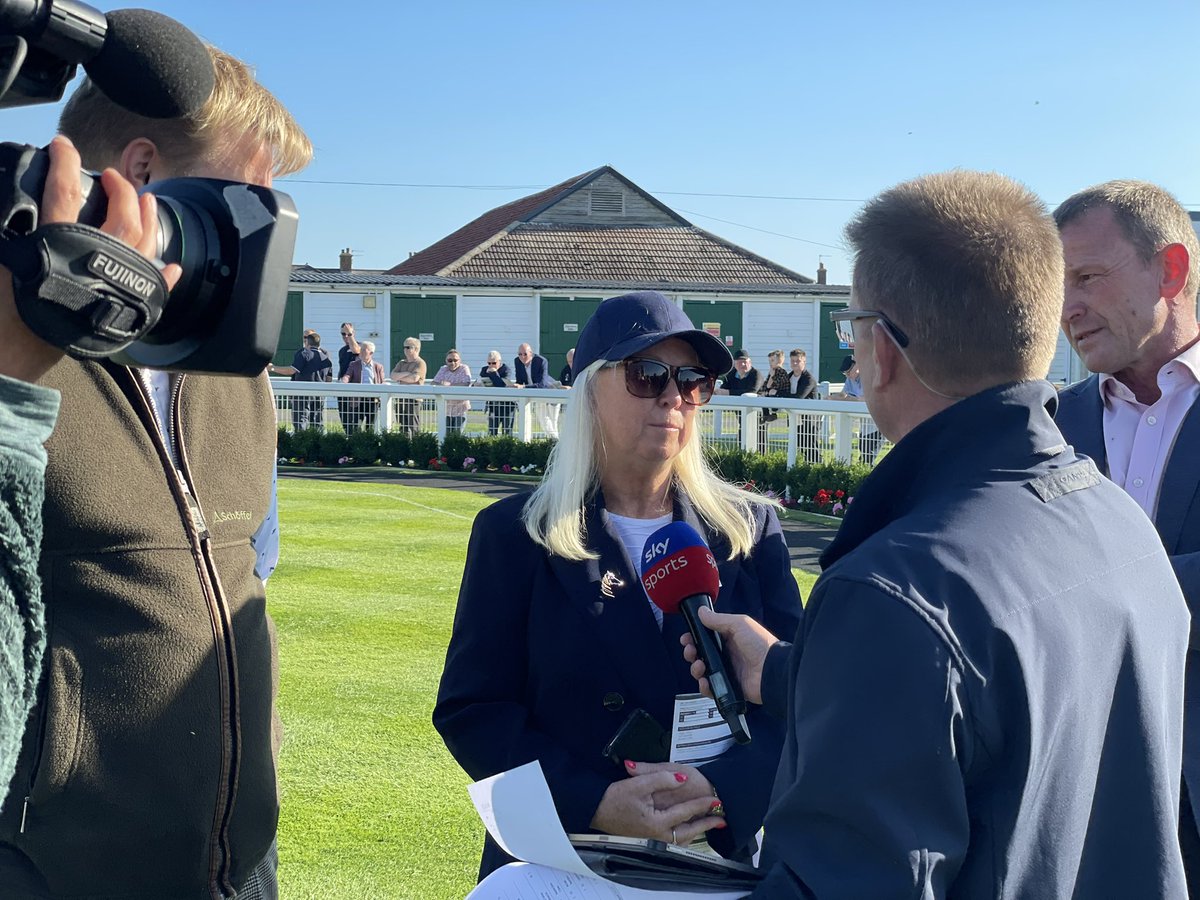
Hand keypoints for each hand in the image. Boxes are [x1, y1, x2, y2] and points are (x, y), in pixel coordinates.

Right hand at [0, 135, 180, 382]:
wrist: (22, 354)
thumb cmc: (7, 309)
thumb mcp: (5, 261)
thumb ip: (13, 234)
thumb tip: (12, 211)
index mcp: (61, 240)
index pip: (64, 190)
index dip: (64, 163)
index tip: (63, 145)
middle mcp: (98, 256)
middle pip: (120, 214)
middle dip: (120, 189)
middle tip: (113, 177)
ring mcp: (120, 279)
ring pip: (146, 241)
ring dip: (148, 217)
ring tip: (149, 199)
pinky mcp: (130, 305)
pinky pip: (157, 284)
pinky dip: (165, 272)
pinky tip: (173, 265)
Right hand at [590, 768, 724, 844]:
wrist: (595, 810)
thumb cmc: (613, 799)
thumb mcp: (638, 784)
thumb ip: (661, 779)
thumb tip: (680, 779)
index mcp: (657, 822)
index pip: (686, 812)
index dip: (702, 805)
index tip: (715, 800)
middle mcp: (657, 834)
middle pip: (688, 832)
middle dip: (706, 825)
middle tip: (721, 819)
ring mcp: (652, 837)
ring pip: (681, 837)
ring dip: (696, 830)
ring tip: (709, 824)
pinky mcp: (647, 835)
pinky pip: (672, 837)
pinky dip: (683, 833)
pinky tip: (686, 829)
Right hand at [681, 607, 777, 704]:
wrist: (772, 670)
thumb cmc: (759, 644)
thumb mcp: (739, 624)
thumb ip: (718, 619)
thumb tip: (701, 612)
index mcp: (728, 639)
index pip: (705, 638)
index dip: (694, 638)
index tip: (686, 638)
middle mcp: (726, 655)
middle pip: (700, 655)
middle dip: (691, 653)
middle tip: (691, 652)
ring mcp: (726, 671)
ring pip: (702, 671)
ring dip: (695, 669)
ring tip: (700, 667)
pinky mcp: (727, 687)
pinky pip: (710, 688)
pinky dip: (704, 686)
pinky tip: (705, 681)